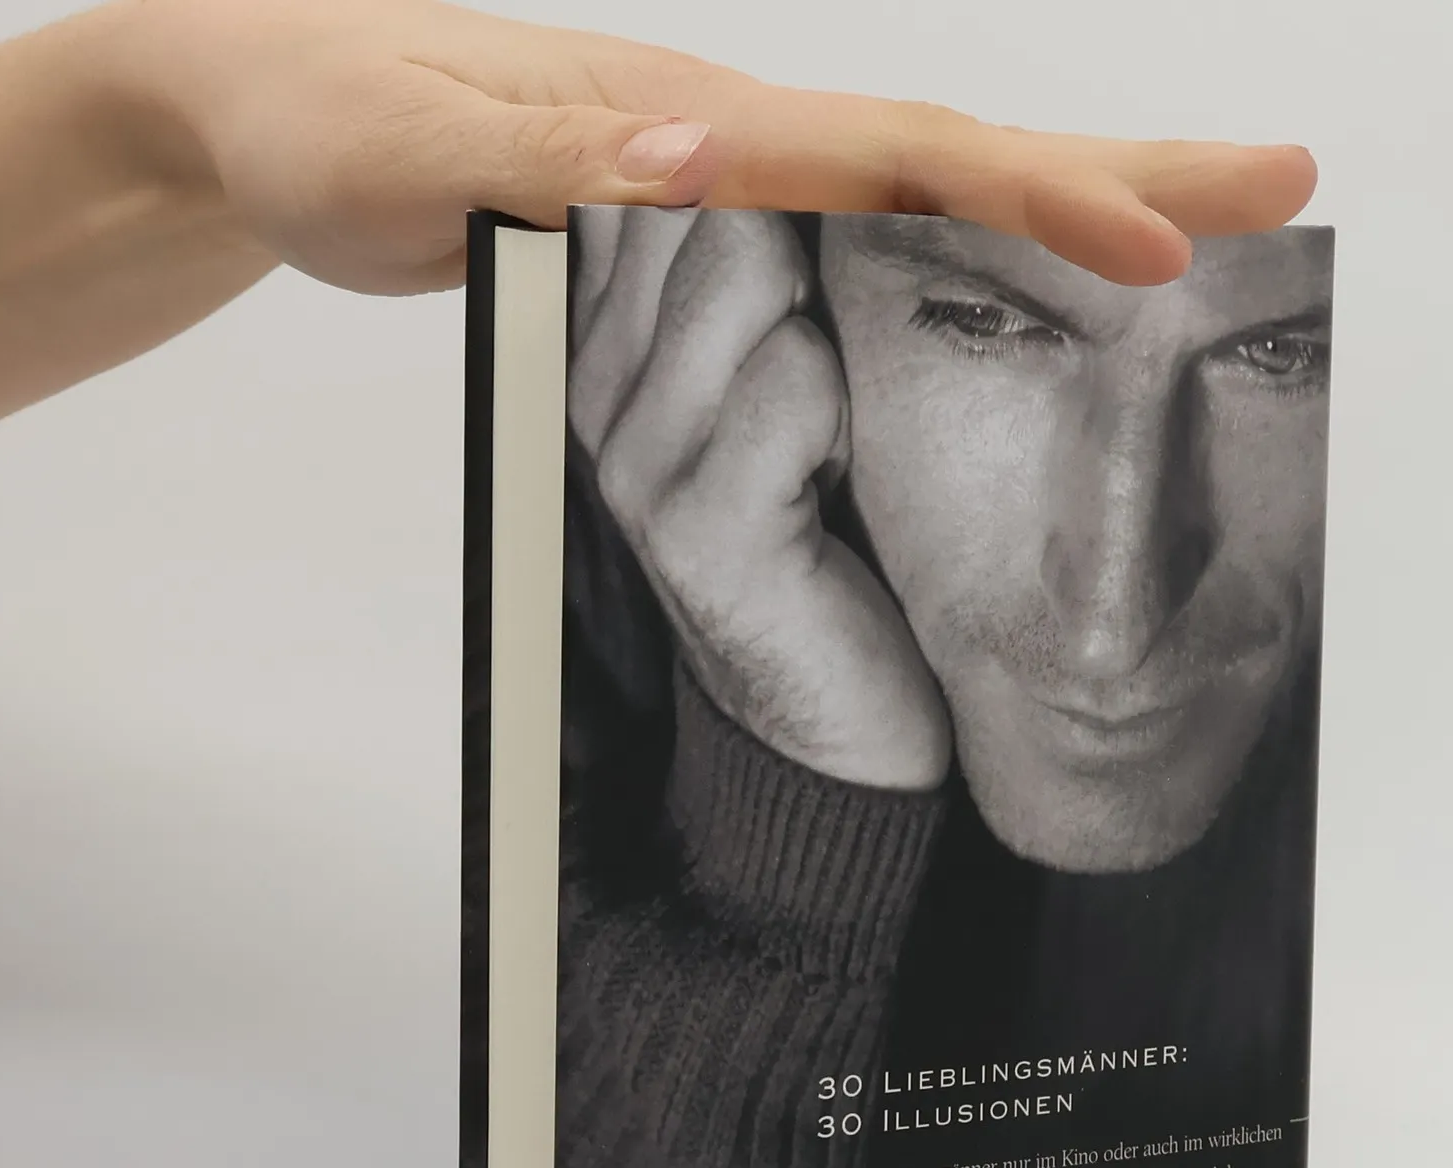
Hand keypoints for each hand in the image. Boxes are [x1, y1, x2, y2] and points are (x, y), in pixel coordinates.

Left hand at [119, 0, 1315, 292]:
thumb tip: (698, 164)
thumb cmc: (321, 121)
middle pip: (959, 157)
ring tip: (1196, 234)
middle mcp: (740, 142)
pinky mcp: (705, 230)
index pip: (895, 159)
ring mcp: (733, 184)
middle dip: (1119, 172)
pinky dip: (963, 254)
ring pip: (927, 199)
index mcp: (696, 121)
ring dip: (1069, 208)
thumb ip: (558, 168)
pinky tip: (1014, 278)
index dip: (1027, 204)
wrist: (258, 103)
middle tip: (1279, 182)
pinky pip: (860, 244)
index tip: (1152, 252)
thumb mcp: (421, 157)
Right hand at [572, 208, 946, 790]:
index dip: (744, 153)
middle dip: (796, 216)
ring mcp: (638, 463)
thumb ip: (764, 287)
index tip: (821, 164)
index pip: (646, 182)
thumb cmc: (835, 550)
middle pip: (689, 204)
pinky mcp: (699, 526)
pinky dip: (841, 415)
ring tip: (837, 418)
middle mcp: (600, 395)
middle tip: (852, 293)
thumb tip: (798, 162)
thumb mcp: (790, 393)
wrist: (840, 728)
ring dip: (826, 328)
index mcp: (612, 349)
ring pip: (741, 279)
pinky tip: (837, 480)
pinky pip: (788, 385)